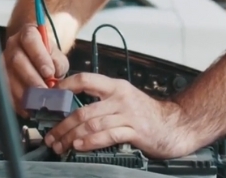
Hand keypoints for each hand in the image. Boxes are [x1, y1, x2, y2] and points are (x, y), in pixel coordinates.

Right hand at [2, 24, 68, 115]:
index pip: (31, 41)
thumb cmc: (48, 55)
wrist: (35, 55)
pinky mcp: (0, 76)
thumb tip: (53, 75)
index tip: (49, 73)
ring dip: (23, 92)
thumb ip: (58, 63)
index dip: (39, 57)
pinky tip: (27, 109)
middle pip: (17, 60)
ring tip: (36, 103)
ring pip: (9, 76)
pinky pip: (4, 90)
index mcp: (28, 34)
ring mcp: (4, 60)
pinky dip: (16, 102)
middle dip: (31, 78)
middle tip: (44, 92)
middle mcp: (13, 45)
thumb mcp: (58, 56)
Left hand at [44, 73, 195, 158]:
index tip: (52, 97)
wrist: (174, 125)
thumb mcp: (124, 98)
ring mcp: (128, 114)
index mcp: (116, 86)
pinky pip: (107, 136)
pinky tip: (79, 146)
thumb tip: (72, 108)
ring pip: (92, 125)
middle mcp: (120, 98)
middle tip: (51, 135)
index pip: (86, 79)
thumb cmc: (145, 113)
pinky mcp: (134, 131)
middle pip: (84, 110)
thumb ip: (102, 100)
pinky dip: (90, 142)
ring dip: (72, 136)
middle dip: (63, 124)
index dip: (66, 86)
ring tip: (60, 144)